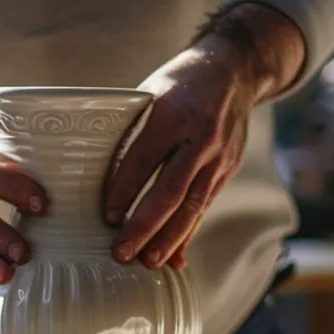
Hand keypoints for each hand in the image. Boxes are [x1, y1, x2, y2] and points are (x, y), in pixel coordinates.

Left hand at [102, 3, 304, 269]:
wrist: (235, 71)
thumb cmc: (181, 82)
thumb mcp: (151, 92)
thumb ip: (132, 129)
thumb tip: (98, 169)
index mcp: (172, 114)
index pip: (143, 159)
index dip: (124, 191)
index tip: (107, 216)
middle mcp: (199, 139)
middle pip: (170, 191)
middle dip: (145, 226)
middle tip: (122, 252)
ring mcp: (218, 157)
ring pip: (192, 206)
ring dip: (169, 239)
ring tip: (148, 262)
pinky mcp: (228, 170)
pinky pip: (205, 207)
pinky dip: (189, 233)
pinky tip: (176, 257)